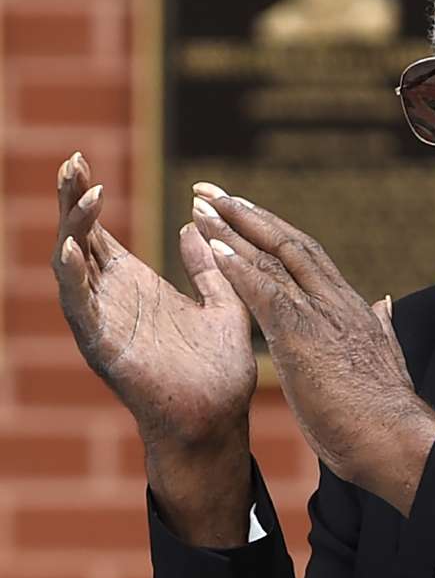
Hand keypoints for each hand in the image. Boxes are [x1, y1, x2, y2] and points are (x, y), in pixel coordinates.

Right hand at [51, 154, 255, 446]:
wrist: (219, 420)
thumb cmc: (219, 370)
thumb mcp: (222, 303)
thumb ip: (208, 266)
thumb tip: (197, 224)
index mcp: (135, 286)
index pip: (99, 232)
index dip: (86, 197)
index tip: (82, 157)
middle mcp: (111, 300)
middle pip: (77, 240)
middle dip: (70, 200)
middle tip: (71, 159)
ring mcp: (103, 323)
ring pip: (72, 267)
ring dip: (72, 228)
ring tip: (79, 191)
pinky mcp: (105, 347)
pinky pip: (80, 308)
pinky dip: (72, 277)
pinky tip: (70, 248)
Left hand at [190, 183, 434, 512]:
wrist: (394, 436)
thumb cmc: (384, 411)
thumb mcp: (383, 356)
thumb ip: (379, 325)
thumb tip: (382, 303)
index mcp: (351, 306)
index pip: (307, 255)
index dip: (273, 229)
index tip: (244, 210)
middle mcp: (335, 300)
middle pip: (287, 242)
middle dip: (246, 214)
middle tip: (209, 191)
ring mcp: (319, 313)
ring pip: (273, 257)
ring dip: (232, 229)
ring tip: (201, 205)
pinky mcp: (301, 334)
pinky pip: (264, 290)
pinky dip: (236, 266)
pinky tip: (212, 247)